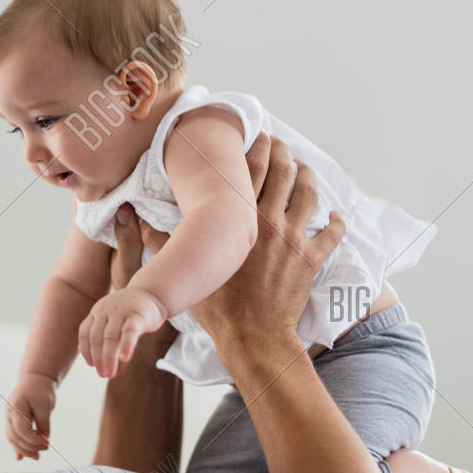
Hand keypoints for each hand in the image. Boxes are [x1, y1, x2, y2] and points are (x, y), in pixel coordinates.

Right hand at [6, 372, 55, 459]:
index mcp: (16, 407)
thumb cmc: (41, 389)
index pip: (21, 430)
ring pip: (13, 438)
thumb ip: (44, 423)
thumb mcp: (45, 405)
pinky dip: (18, 447)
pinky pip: (14, 436)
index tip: (47, 442)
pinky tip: (21, 458)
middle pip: (15, 436)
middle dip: (29, 447)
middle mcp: (9, 413)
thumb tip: (44, 440)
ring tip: (37, 457)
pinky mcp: (13, 421)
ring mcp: (9, 417)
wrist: (35, 378)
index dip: (34, 440)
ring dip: (24, 449)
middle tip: (46, 448)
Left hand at [79, 285, 168, 378]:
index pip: (85, 333)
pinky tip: (124, 359)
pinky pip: (129, 332)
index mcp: (97, 312)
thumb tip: (80, 350)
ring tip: (110, 373)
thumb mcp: (109, 319)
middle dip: (97, 358)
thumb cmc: (129, 310)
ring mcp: (121, 312)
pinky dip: (125, 346)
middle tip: (103, 374)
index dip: (86, 350)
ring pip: (110, 337)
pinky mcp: (137, 315)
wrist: (151, 293)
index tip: (92, 365)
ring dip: (108, 357)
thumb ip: (97, 332)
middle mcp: (106, 311)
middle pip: (96, 337)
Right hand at [140, 133, 343, 347]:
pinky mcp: (311, 259)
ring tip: (305, 167)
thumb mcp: (187, 268)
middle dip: (283, 152)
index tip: (257, 136)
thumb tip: (135, 219)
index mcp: (239, 219)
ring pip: (309, 194)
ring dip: (309, 175)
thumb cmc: (218, 306)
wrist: (253, 336)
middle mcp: (269, 222)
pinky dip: (337, 222)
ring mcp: (294, 239)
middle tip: (280, 143)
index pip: (250, 170)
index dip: (255, 147)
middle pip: (283, 172)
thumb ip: (160, 241)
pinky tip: (337, 216)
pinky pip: (332, 234)